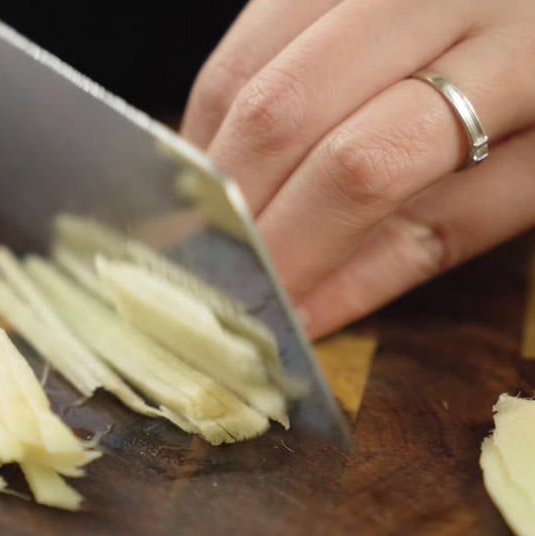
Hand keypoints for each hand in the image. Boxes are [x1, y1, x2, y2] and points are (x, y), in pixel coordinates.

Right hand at [182, 0, 534, 338]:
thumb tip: (312, 308)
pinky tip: (225, 168)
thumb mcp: (533, 172)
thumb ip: (429, 236)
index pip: (366, 164)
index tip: (267, 306)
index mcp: (513, 48)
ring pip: (239, 73)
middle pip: (279, 111)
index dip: (300, 247)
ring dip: (211, 168)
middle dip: (235, 212)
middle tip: (223, 276)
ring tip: (218, 228)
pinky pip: (236, 47)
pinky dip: (215, 120)